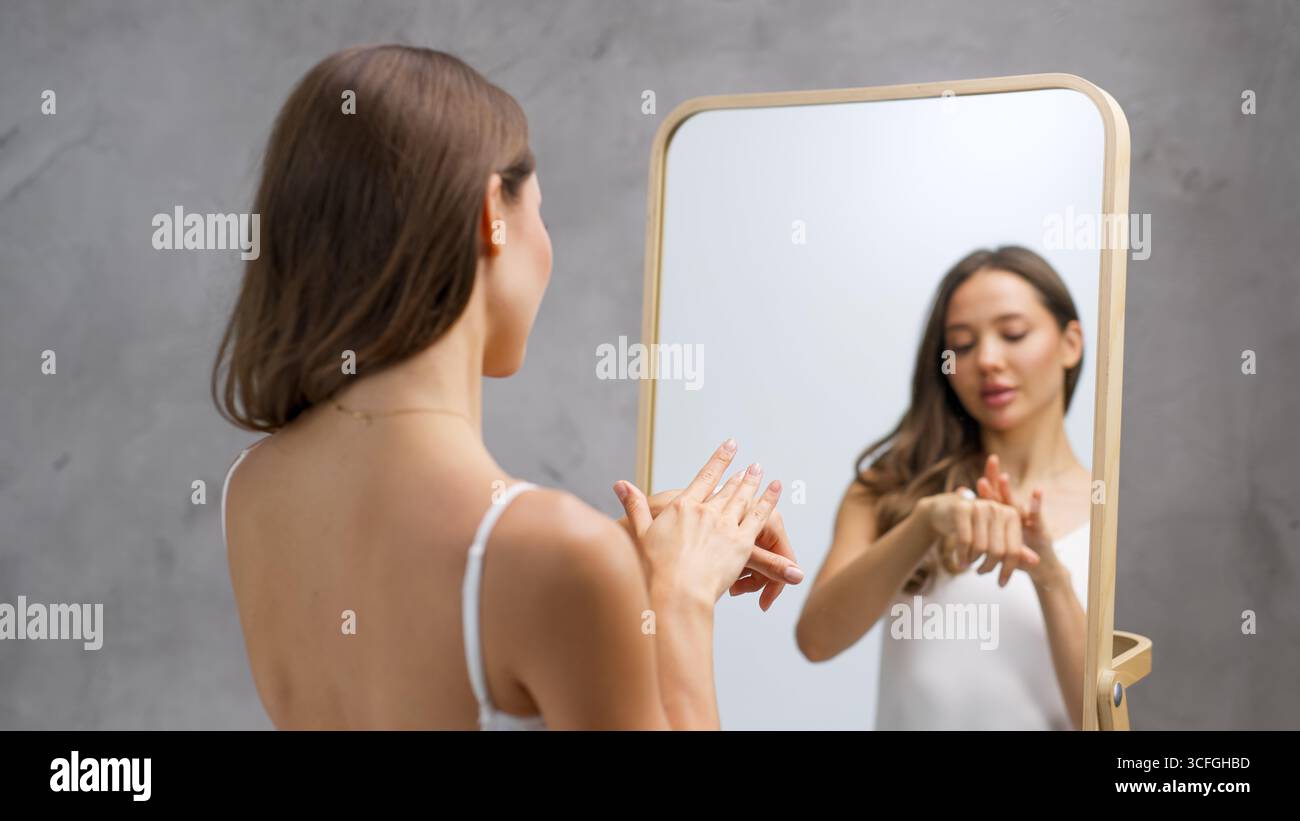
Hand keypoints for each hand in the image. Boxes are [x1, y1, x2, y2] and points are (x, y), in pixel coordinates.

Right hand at [613, 440, 786, 605]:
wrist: (675, 592)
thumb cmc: (654, 569)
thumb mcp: (640, 533)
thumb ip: (634, 506)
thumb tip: (619, 484)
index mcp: (682, 508)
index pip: (704, 478)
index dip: (719, 461)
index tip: (730, 446)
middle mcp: (705, 511)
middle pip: (727, 487)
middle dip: (739, 474)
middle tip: (750, 465)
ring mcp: (724, 525)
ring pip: (744, 498)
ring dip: (753, 482)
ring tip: (760, 471)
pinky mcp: (741, 542)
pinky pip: (759, 516)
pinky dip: (769, 500)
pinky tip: (776, 489)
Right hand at [921, 483, 1039, 586]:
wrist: (945, 511)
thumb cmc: (975, 527)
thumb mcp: (996, 536)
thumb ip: (1015, 548)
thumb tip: (1036, 561)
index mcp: (1011, 515)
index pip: (1013, 550)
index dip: (1008, 570)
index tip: (1001, 584)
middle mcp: (997, 508)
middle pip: (997, 551)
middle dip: (988, 567)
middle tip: (981, 572)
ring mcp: (979, 507)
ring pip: (980, 547)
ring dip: (973, 562)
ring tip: (969, 564)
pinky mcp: (961, 509)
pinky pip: (964, 541)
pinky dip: (962, 557)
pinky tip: (960, 563)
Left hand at [975, 454, 1058, 585]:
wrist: (1042, 568)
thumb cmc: (1015, 554)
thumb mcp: (995, 544)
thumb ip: (981, 532)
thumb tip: (969, 523)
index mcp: (1004, 519)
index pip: (993, 498)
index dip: (986, 486)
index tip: (975, 473)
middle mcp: (1016, 516)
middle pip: (1003, 495)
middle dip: (997, 478)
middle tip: (990, 460)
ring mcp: (1028, 521)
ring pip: (1016, 503)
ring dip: (1010, 491)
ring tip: (1003, 478)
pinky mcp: (1041, 529)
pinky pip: (1037, 515)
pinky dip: (1037, 504)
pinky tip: (1036, 492)